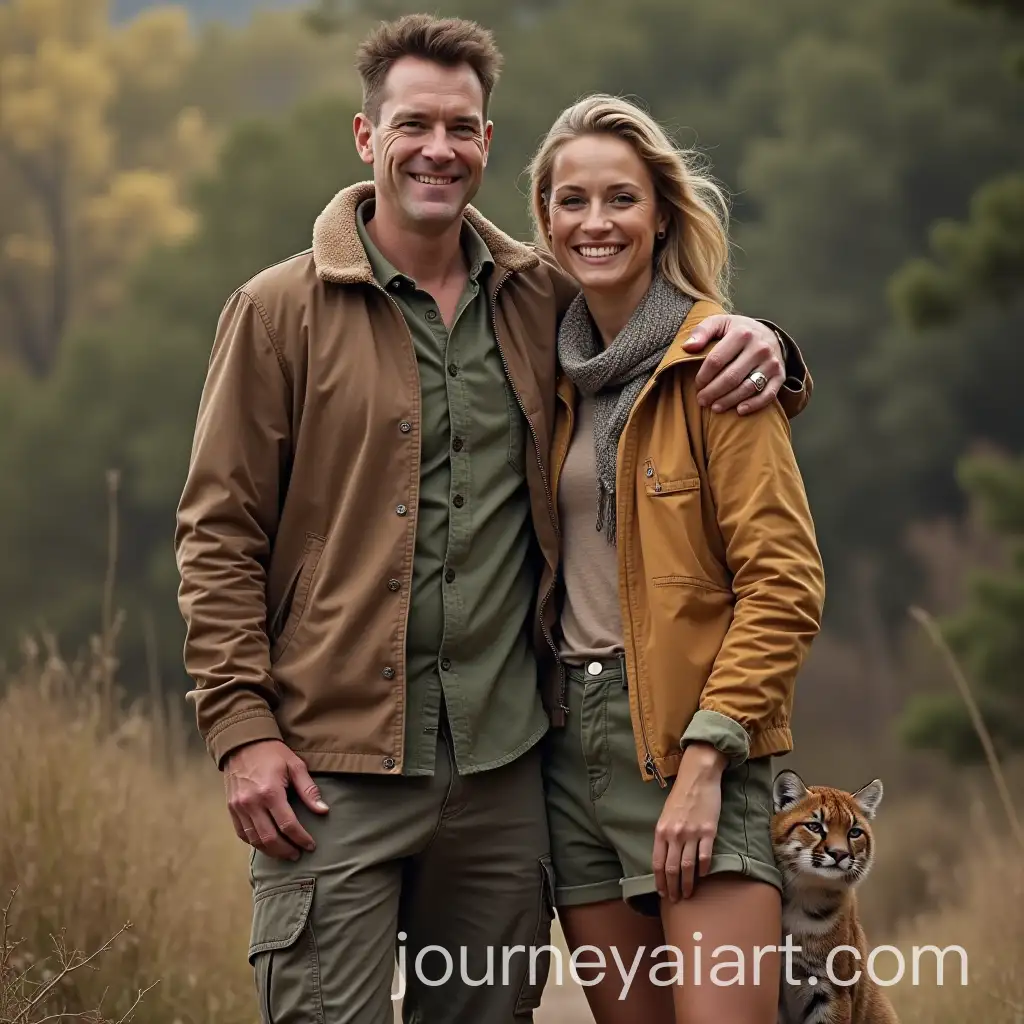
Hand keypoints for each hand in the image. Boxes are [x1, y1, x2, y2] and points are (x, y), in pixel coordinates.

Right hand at [224, 739, 328, 860]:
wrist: (242, 743)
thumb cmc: (272, 753)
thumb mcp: (295, 765)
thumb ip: (309, 790)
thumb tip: (323, 810)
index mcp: (270, 792)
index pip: (288, 825)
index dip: (301, 839)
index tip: (311, 846)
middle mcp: (252, 803)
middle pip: (270, 838)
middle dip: (286, 850)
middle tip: (298, 854)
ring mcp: (239, 807)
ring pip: (254, 840)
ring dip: (271, 851)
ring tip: (285, 853)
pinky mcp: (231, 808)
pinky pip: (242, 834)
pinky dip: (255, 843)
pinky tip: (266, 845)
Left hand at [653, 743, 726, 900]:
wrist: (697, 778)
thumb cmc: (681, 796)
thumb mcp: (665, 815)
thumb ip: (664, 835)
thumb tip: (664, 858)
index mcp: (661, 831)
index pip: (657, 863)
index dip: (659, 880)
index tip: (662, 892)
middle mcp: (674, 834)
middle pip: (672, 869)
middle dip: (672, 887)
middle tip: (675, 900)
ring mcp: (692, 834)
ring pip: (688, 867)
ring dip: (687, 884)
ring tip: (688, 894)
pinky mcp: (708, 831)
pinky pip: (705, 856)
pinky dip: (703, 869)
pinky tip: (702, 876)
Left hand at [682, 315, 784, 414]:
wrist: (768, 333)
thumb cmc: (737, 331)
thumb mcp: (719, 323)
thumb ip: (702, 331)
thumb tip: (687, 347)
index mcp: (742, 333)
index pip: (716, 360)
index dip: (703, 376)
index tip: (697, 385)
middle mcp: (759, 348)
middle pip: (731, 377)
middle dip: (713, 392)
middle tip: (701, 401)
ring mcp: (771, 362)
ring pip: (747, 388)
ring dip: (729, 401)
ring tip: (715, 407)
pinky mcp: (780, 375)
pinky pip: (768, 395)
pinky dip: (754, 405)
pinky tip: (739, 411)